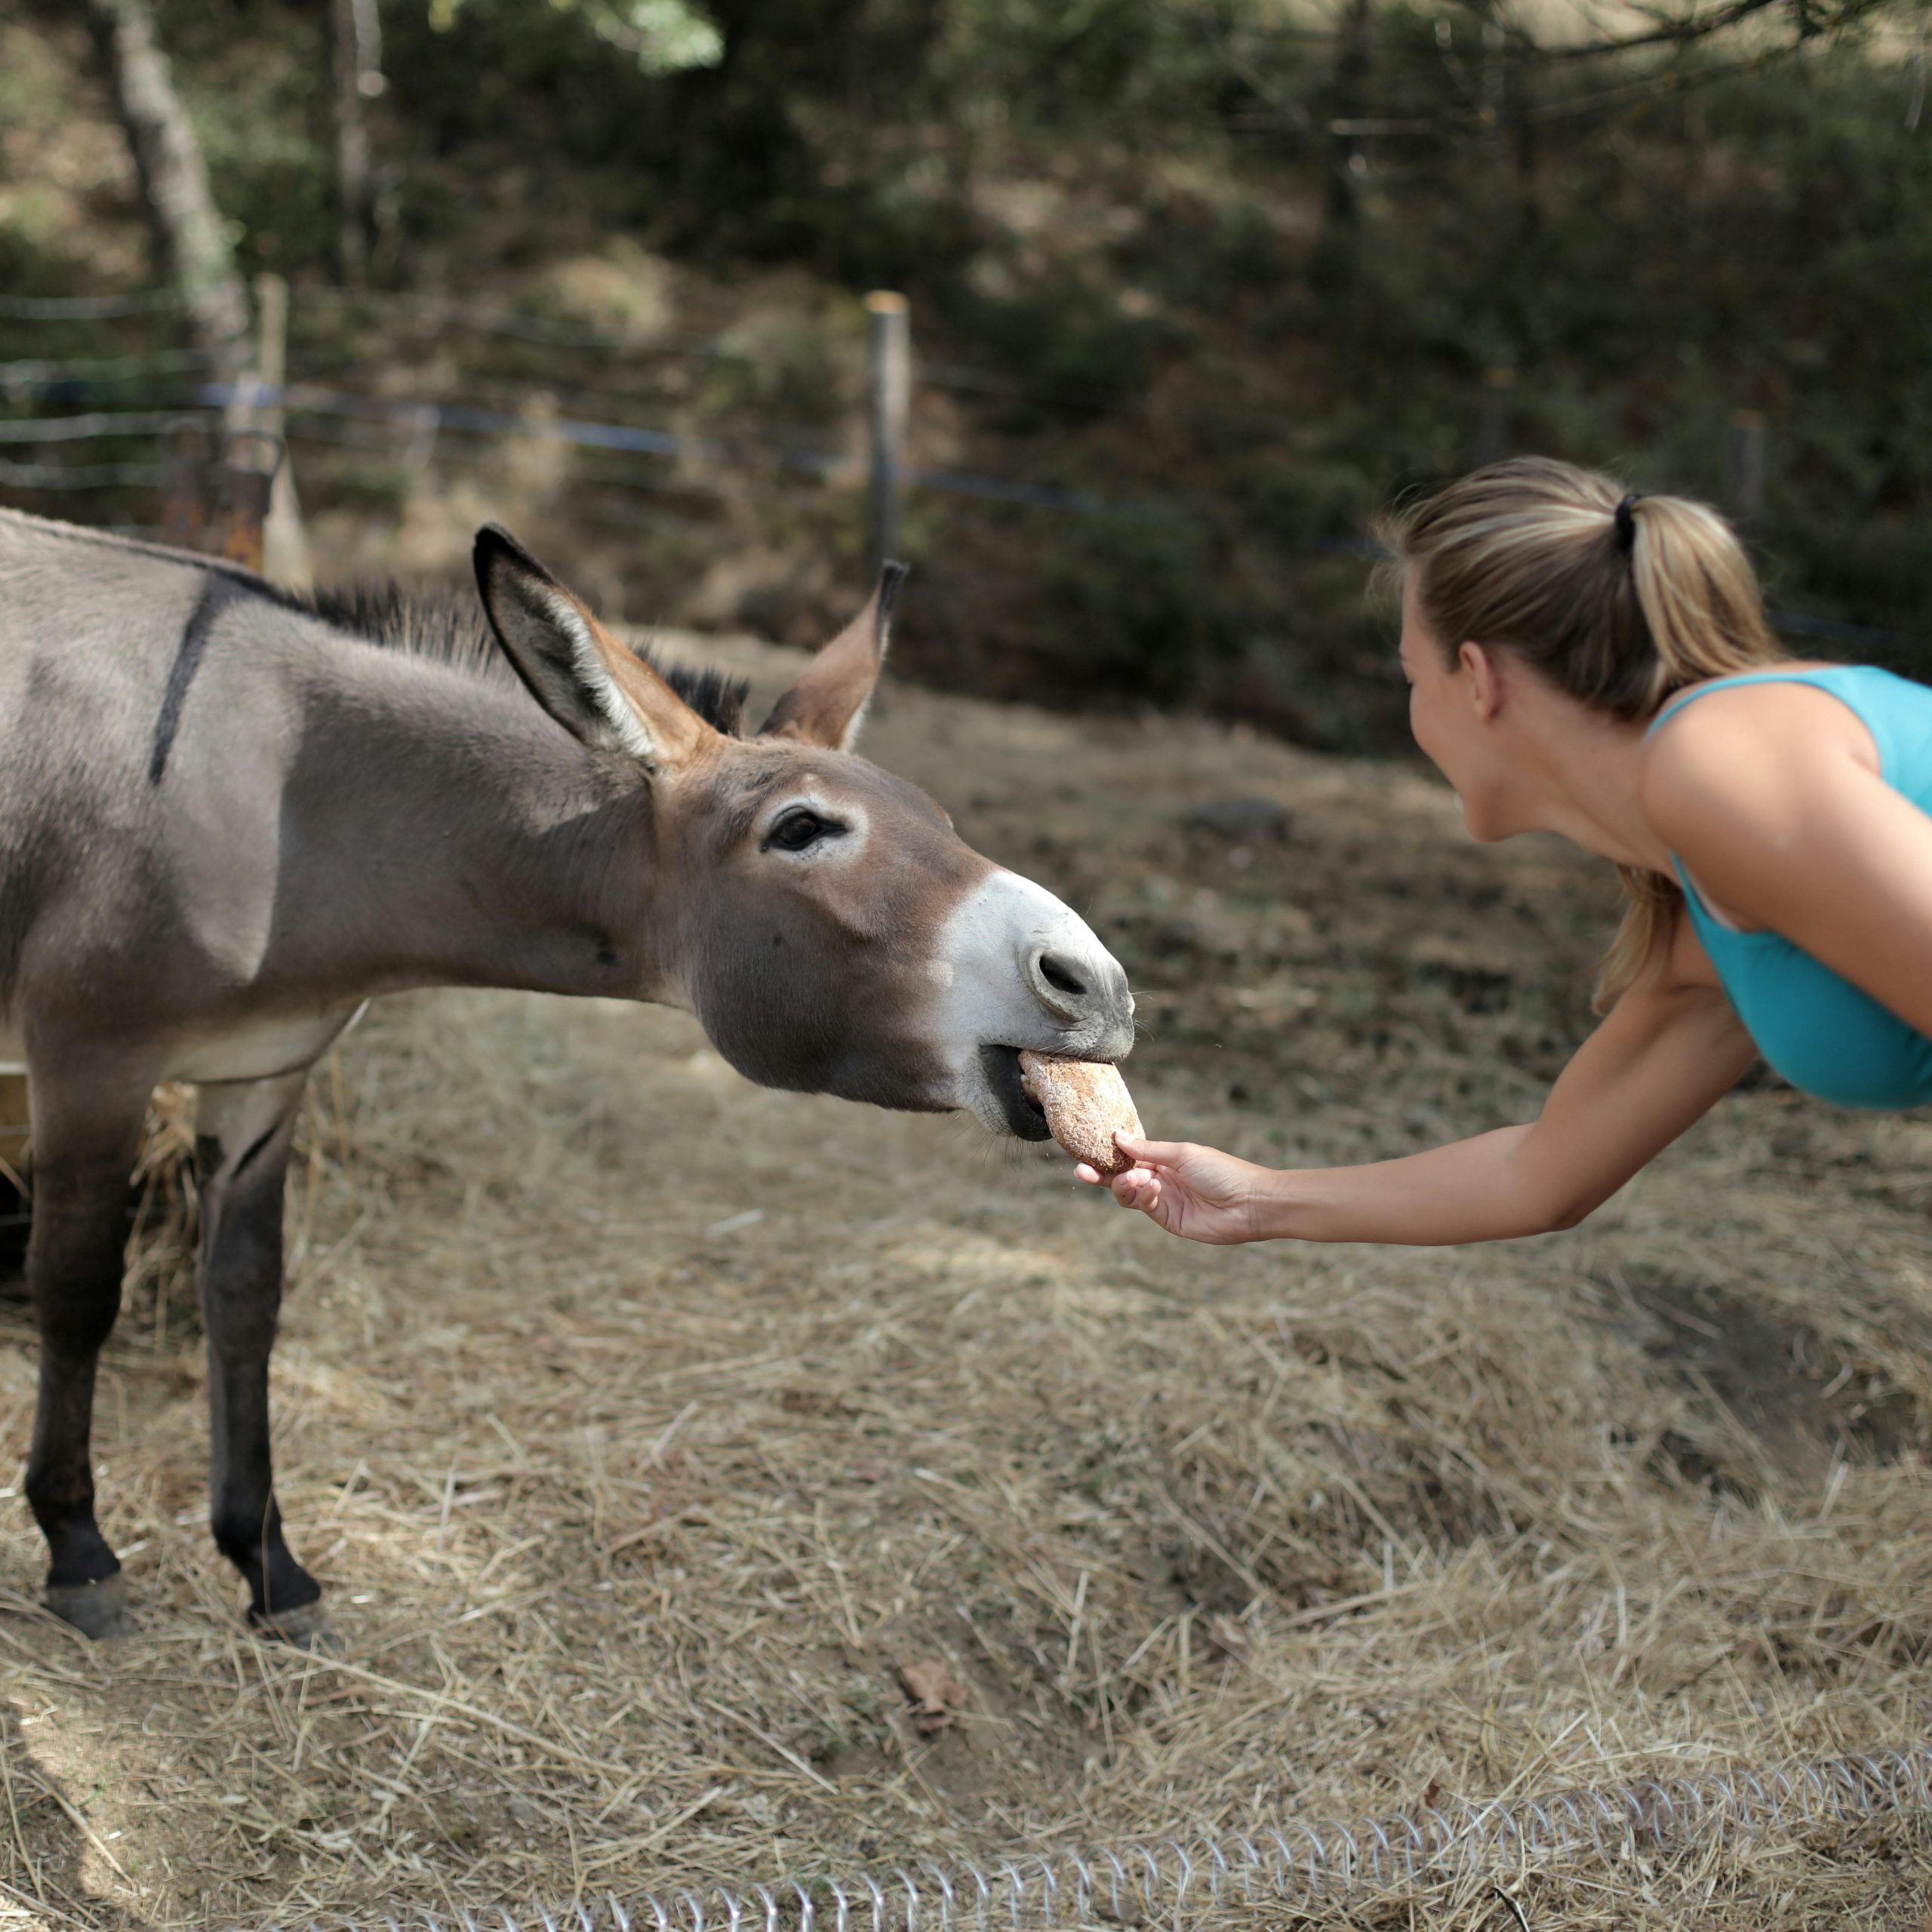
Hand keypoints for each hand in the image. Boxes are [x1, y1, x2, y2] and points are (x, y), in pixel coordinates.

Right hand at [1077, 1134, 1268, 1243]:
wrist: (1250, 1203)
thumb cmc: (1222, 1171)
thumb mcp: (1183, 1153)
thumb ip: (1148, 1149)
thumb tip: (1117, 1136)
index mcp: (1165, 1159)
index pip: (1129, 1155)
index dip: (1108, 1154)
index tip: (1086, 1149)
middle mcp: (1161, 1178)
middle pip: (1122, 1177)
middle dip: (1102, 1174)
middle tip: (1081, 1170)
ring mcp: (1163, 1200)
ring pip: (1128, 1194)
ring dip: (1124, 1185)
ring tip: (1134, 1179)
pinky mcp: (1168, 1220)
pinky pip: (1144, 1207)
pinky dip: (1142, 1196)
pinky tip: (1152, 1188)